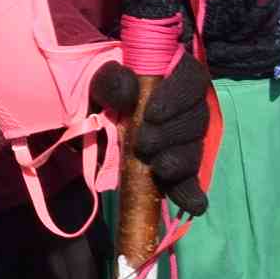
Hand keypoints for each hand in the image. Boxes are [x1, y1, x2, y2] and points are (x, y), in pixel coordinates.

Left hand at [90, 52, 209, 216]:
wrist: (83, 118)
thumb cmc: (96, 92)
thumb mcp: (97, 81)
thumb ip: (110, 80)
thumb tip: (129, 90)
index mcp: (170, 73)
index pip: (191, 77)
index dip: (179, 94)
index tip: (152, 113)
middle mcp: (184, 103)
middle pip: (196, 116)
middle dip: (173, 133)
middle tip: (144, 144)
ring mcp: (182, 135)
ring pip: (194, 147)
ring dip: (181, 161)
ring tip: (161, 170)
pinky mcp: (174, 163)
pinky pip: (189, 176)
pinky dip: (191, 190)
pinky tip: (194, 205)